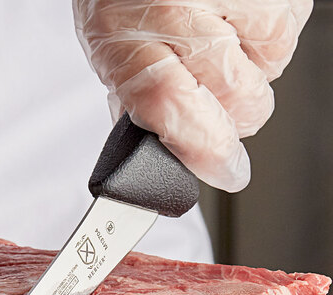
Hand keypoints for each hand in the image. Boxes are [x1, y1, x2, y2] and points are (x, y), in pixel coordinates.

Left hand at [73, 0, 312, 191]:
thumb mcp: (113, 54)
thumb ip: (137, 105)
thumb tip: (171, 153)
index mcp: (125, 39)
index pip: (170, 106)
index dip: (204, 150)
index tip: (224, 170)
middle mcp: (175, 8)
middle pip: (235, 96)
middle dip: (235, 118)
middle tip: (217, 106)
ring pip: (270, 67)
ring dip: (253, 76)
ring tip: (223, 52)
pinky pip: (288, 31)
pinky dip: (269, 41)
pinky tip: (239, 26)